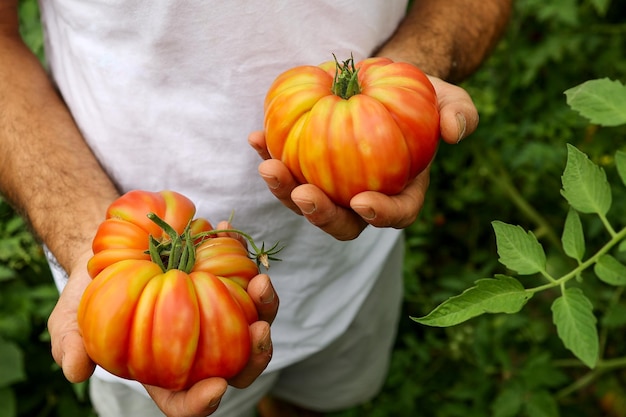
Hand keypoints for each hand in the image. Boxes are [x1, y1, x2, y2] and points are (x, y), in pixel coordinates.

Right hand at [48, 244, 278, 416]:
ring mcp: (216, 315)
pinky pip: (246, 282)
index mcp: (162, 370)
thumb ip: (70, 344)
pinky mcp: (226, 283)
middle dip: (255, 356)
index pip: (185, 401)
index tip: (215, 387)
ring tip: (261, 283)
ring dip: (264, 309)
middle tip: (259, 332)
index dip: (202, 403)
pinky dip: (248, 265)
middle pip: (235, 368)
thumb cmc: (92, 291)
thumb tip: (76, 371)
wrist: (110, 249)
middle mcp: (196, 348)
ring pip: (252, 325)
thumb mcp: (70, 317)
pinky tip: (240, 244)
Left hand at [248, 76, 477, 239]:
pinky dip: (269, 154)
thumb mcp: (446, 98)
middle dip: (320, 215)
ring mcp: (331, 185)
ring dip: (285, 190)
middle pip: (342, 221)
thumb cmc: (419, 96)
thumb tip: (454, 131)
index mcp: (401, 192)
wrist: (382, 82)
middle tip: (304, 193)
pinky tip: (256, 138)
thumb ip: (459, 113)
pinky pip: (286, 167)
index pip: (396, 214)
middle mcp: (362, 196)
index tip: (363, 200)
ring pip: (306, 201)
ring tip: (269, 165)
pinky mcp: (306, 165)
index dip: (381, 215)